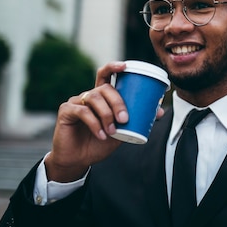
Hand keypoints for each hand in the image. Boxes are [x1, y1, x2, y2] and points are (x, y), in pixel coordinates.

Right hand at [46, 61, 164, 182]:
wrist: (79, 160)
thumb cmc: (100, 143)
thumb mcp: (121, 132)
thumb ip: (135, 120)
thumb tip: (160, 111)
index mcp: (102, 97)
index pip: (106, 75)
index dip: (114, 67)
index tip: (125, 66)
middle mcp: (88, 96)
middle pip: (104, 88)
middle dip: (117, 101)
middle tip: (125, 119)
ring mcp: (76, 102)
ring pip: (94, 97)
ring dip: (106, 114)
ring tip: (112, 131)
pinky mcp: (66, 112)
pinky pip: (82, 111)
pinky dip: (94, 123)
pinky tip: (101, 134)